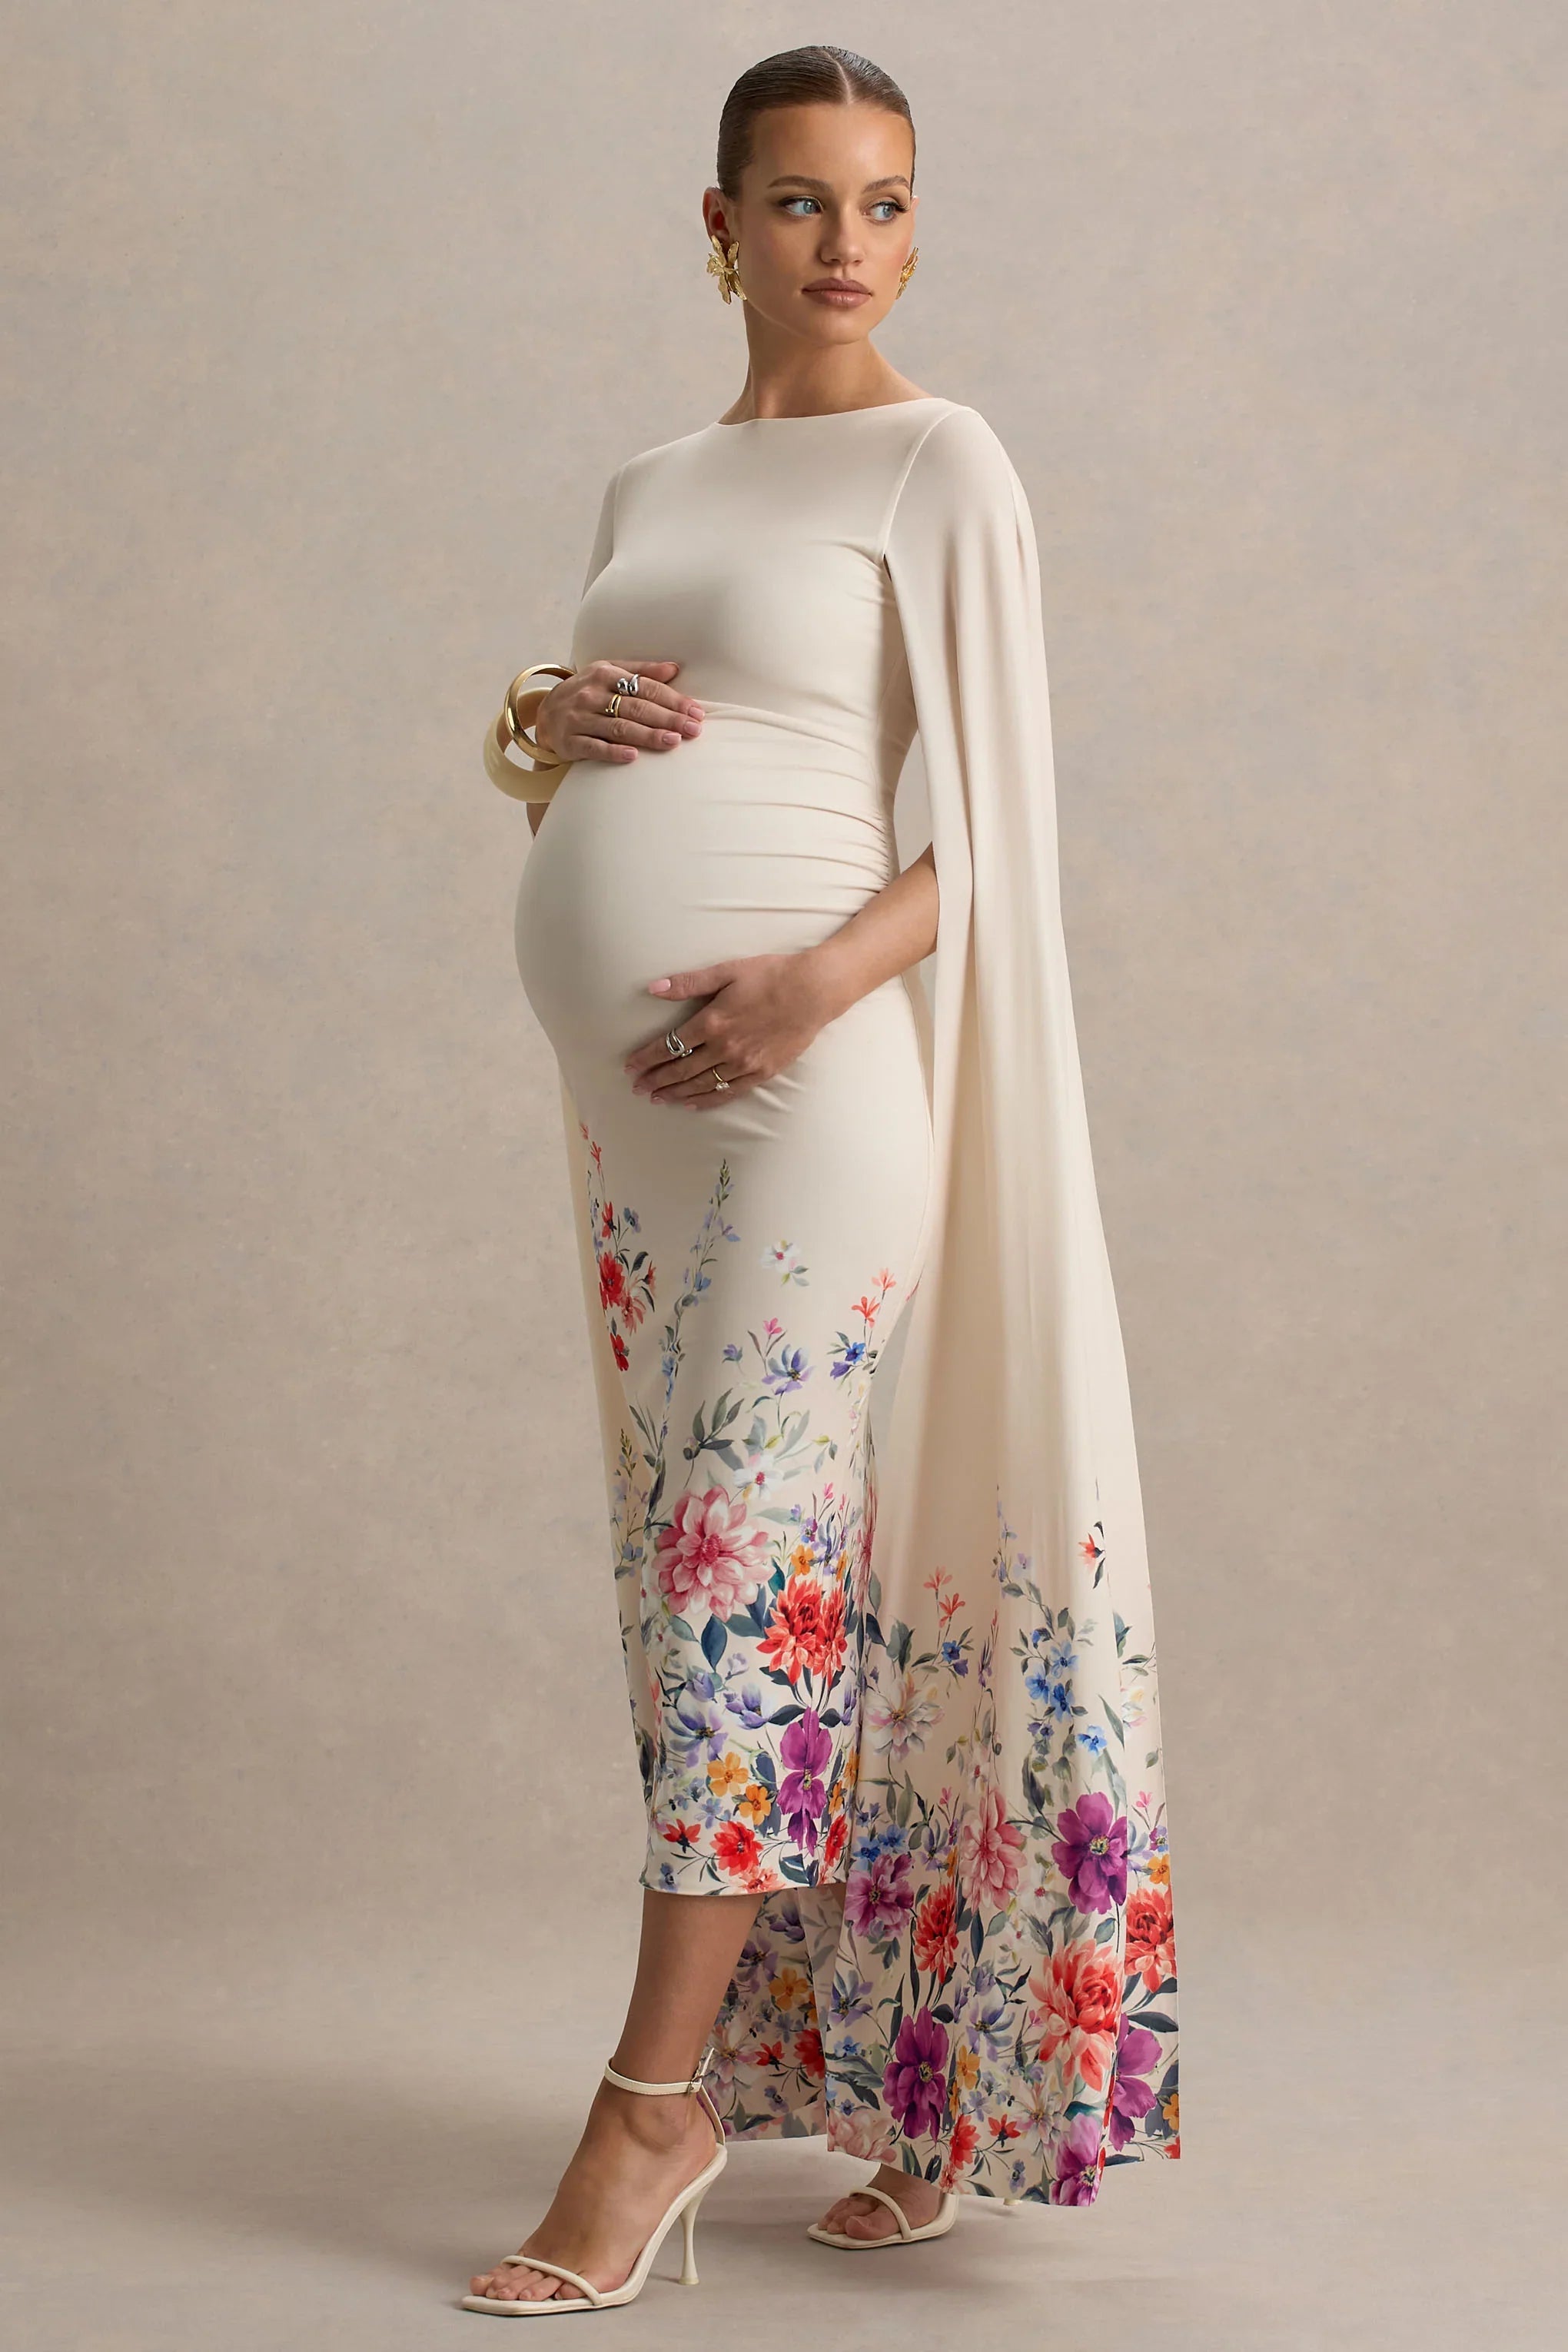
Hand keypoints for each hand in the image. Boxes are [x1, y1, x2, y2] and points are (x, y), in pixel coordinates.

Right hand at [536, 659, 703, 763]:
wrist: (545, 713)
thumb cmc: (587, 692)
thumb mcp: (608, 672)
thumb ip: (640, 671)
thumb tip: (674, 669)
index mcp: (605, 674)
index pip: (645, 687)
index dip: (672, 699)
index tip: (695, 711)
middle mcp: (591, 694)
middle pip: (636, 707)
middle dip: (667, 718)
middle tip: (692, 729)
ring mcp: (579, 718)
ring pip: (619, 728)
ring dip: (647, 735)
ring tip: (672, 741)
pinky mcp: (570, 741)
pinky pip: (594, 747)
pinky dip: (614, 752)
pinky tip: (634, 756)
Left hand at [623, 952, 843, 1106]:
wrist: (814, 991)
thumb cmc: (771, 975)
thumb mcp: (727, 970)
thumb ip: (688, 982)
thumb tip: (653, 988)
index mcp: (712, 1021)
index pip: (669, 1045)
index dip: (646, 1057)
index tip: (630, 1066)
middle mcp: (724, 1047)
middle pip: (681, 1069)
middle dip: (655, 1080)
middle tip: (636, 1088)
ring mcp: (743, 1064)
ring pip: (701, 1084)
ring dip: (675, 1093)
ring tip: (656, 1098)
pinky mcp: (761, 1073)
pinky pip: (727, 1092)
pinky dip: (705, 1100)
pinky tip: (690, 1104)